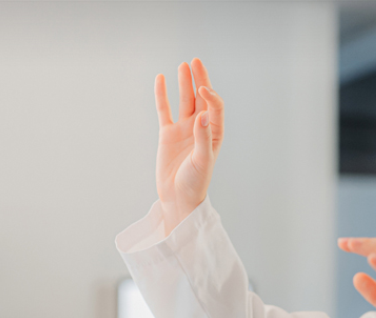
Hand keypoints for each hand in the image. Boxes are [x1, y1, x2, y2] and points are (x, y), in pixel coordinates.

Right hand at [154, 58, 224, 235]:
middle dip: (200, 80)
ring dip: (184, 84)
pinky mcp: (167, 134)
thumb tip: (204, 115)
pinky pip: (164, 110)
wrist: (178, 198)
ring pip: (184, 101)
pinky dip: (162, 95)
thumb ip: (203, 137)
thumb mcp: (202, 160)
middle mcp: (200, 129)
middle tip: (195, 61)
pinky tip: (160, 79)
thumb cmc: (195, 183)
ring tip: (183, 66)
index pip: (215, 107)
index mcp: (214, 134)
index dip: (211, 95)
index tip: (203, 89)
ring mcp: (183, 130)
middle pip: (201, 98)